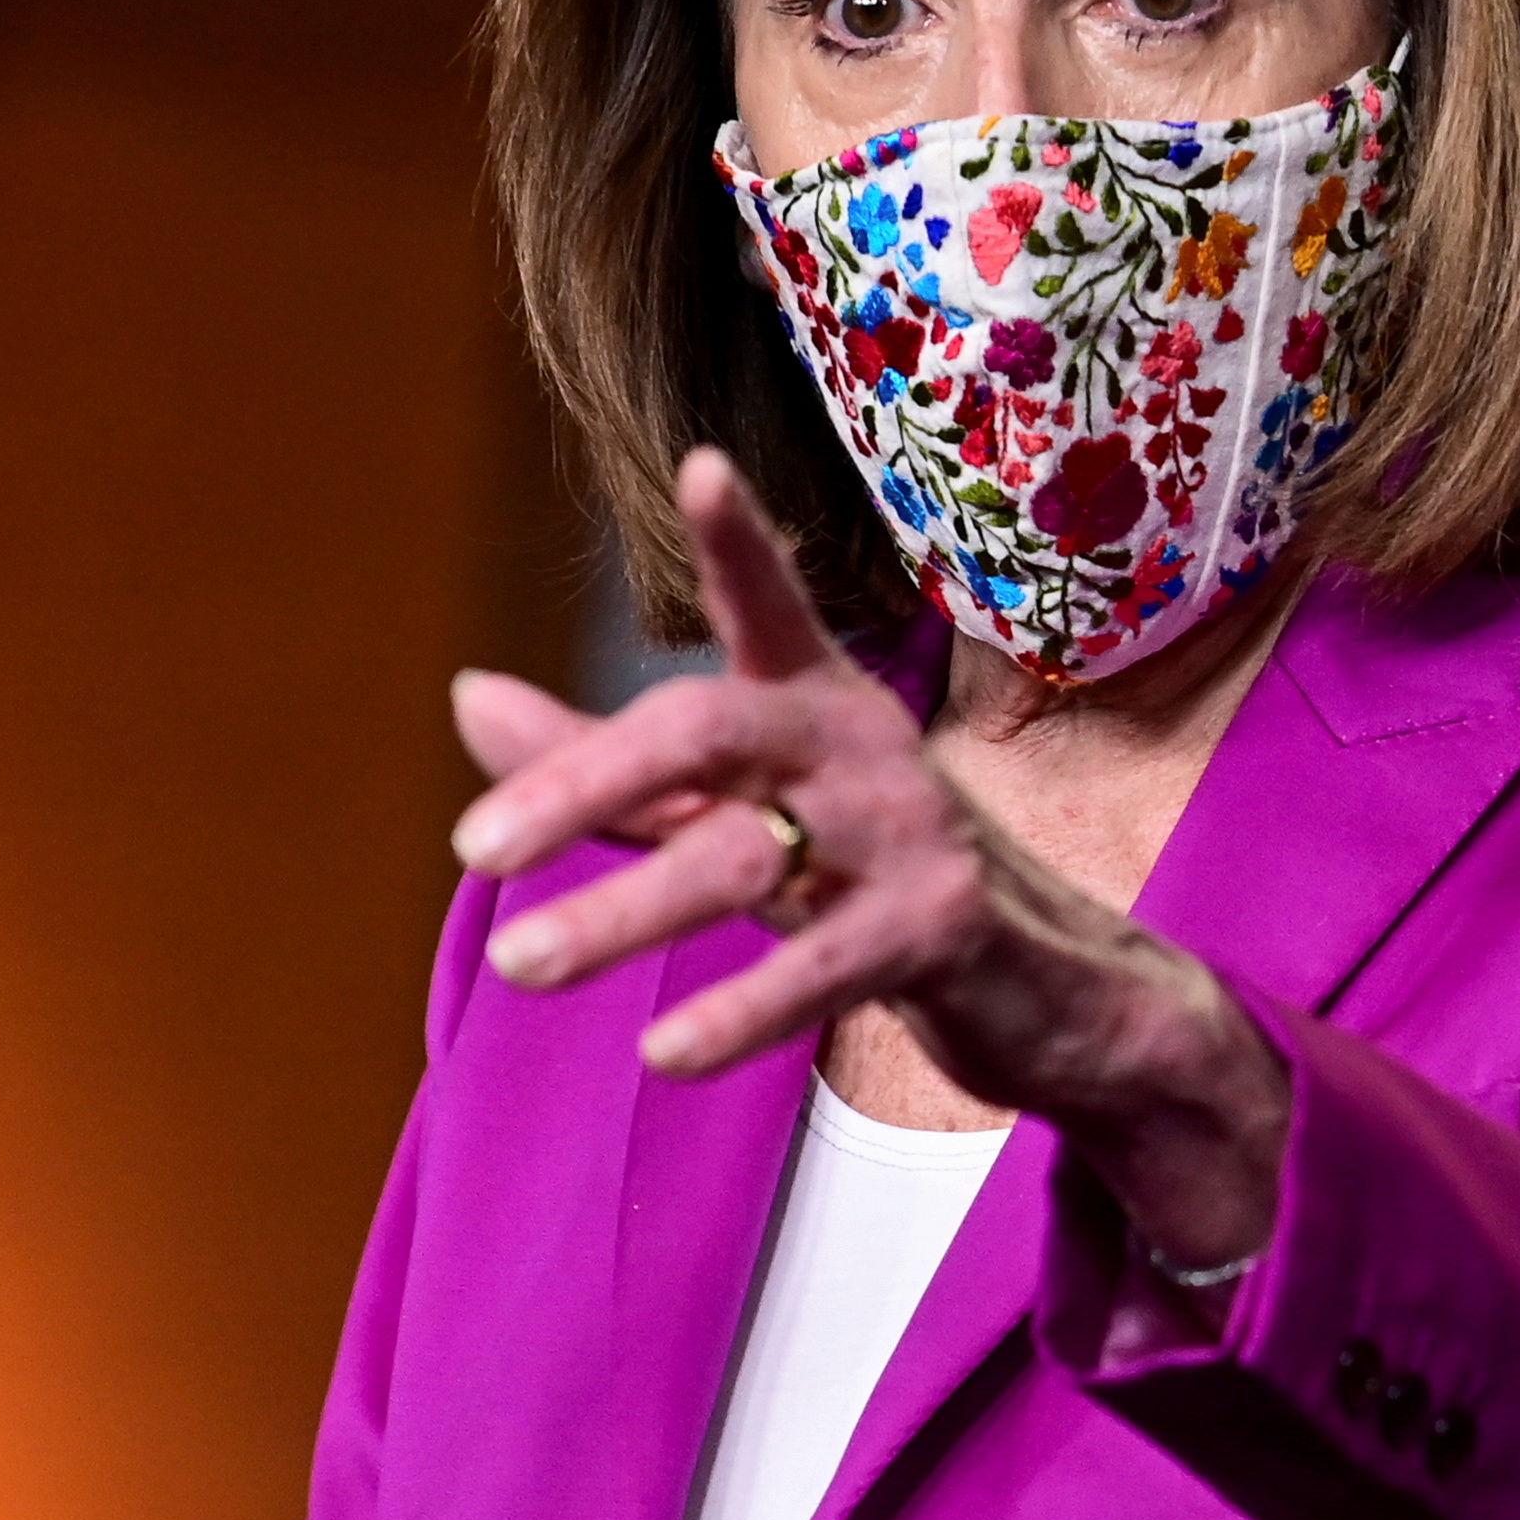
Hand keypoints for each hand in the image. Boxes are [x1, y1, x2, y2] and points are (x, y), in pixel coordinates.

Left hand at [444, 449, 1283, 1266]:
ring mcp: (908, 831)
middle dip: (584, 786)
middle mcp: (860, 744)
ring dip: (622, 914)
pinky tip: (664, 1052)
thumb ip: (608, 766)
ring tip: (519, 963)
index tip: (703, 467)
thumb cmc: (865, 872)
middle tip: (474, 850)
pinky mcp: (943, 927)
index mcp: (812, 700)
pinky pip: (824, 966)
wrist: (1051, 982)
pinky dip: (741, 1009)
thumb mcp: (736, 807)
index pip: (768, 604)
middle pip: (707, 733)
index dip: (740, 540)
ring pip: (744, 858)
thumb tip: (469, 694)